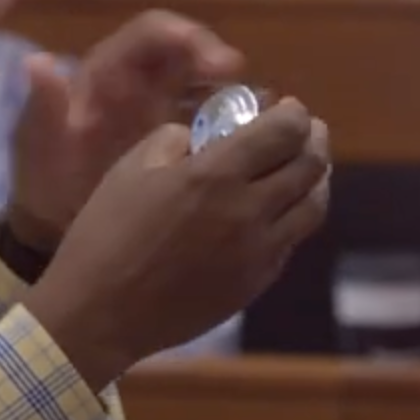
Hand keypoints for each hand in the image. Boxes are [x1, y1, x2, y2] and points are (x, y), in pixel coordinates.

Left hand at [7, 10, 243, 247]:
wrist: (56, 229)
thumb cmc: (45, 180)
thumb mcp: (37, 148)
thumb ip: (43, 108)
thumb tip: (37, 61)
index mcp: (106, 75)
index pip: (150, 35)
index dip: (185, 38)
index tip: (217, 61)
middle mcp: (141, 84)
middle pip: (188, 53)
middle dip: (219, 61)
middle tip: (247, 89)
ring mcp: (164, 112)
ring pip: (208, 86)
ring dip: (236, 94)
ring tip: (262, 120)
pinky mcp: (181, 143)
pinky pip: (216, 124)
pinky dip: (237, 129)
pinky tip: (257, 150)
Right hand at [21, 98, 330, 389]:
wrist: (102, 311)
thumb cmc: (105, 233)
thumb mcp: (129, 170)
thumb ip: (173, 142)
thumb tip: (201, 138)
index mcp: (214, 175)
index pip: (282, 133)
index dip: (294, 115)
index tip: (289, 108)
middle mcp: (249, 210)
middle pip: (310, 167)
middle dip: (313, 140)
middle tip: (306, 130)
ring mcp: (259, 251)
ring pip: (313, 207)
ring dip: (317, 179)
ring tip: (307, 167)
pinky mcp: (257, 282)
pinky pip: (292, 241)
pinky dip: (295, 216)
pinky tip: (280, 210)